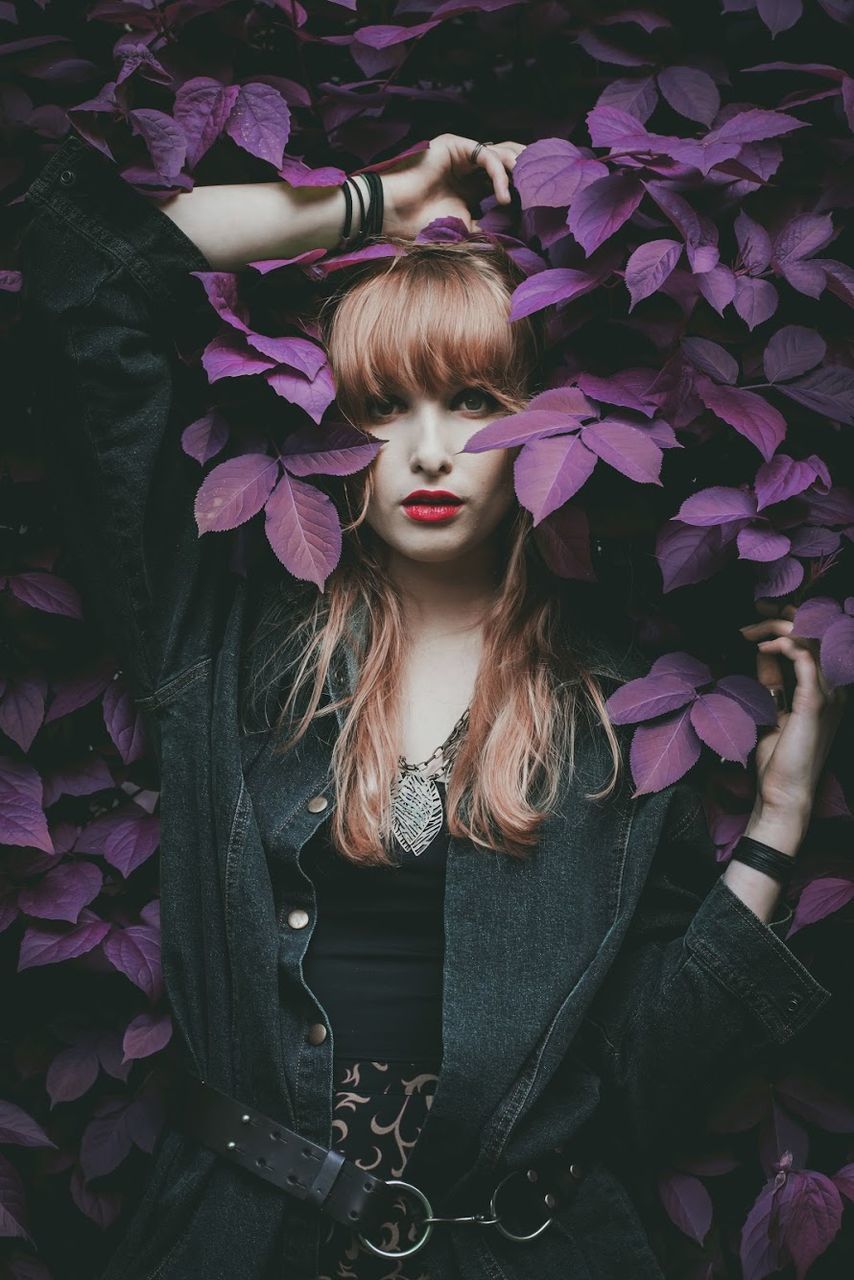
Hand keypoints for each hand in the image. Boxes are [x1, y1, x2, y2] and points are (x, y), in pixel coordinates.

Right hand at [372, 133, 525, 237]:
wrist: (394, 214)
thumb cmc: (422, 223)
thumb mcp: (464, 228)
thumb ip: (487, 227)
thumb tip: (510, 239)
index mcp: (472, 183)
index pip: (506, 177)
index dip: (523, 187)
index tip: (539, 206)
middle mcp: (469, 165)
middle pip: (509, 159)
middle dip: (527, 172)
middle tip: (542, 192)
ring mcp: (462, 152)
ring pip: (502, 153)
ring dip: (518, 171)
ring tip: (527, 193)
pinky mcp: (455, 144)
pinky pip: (486, 156)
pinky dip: (500, 176)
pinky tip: (504, 197)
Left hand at [740, 602, 847, 853]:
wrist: (782, 792)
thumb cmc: (777, 757)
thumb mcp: (772, 707)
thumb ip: (771, 678)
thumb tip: (762, 648)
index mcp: (826, 688)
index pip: (816, 640)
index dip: (792, 619)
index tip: (760, 612)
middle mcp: (834, 687)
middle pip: (816, 634)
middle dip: (785, 615)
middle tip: (755, 610)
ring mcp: (828, 694)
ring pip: (812, 641)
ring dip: (780, 626)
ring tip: (752, 627)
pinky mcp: (815, 703)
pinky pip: (806, 659)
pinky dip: (786, 644)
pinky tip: (765, 644)